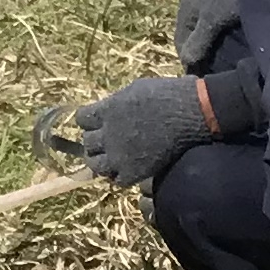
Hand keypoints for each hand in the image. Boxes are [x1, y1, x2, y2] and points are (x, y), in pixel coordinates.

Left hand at [36, 68, 231, 186]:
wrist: (188, 113)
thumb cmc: (165, 94)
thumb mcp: (134, 90)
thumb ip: (116, 103)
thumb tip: (109, 109)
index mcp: (106, 110)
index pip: (82, 119)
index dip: (88, 121)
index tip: (96, 122)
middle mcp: (107, 134)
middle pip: (87, 142)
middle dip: (95, 141)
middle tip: (105, 141)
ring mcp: (119, 155)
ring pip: (95, 164)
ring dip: (101, 161)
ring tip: (111, 158)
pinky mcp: (134, 171)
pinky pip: (116, 180)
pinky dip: (119, 176)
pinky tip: (127, 169)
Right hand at [172, 0, 243, 73]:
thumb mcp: (212, 20)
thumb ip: (198, 41)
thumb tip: (186, 63)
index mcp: (186, 9)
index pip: (180, 44)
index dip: (188, 62)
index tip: (201, 79)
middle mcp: (194, 7)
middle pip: (192, 40)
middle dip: (199, 56)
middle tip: (212, 74)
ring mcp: (209, 8)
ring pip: (205, 36)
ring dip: (210, 50)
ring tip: (221, 65)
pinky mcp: (224, 10)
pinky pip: (216, 31)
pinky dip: (220, 43)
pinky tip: (230, 51)